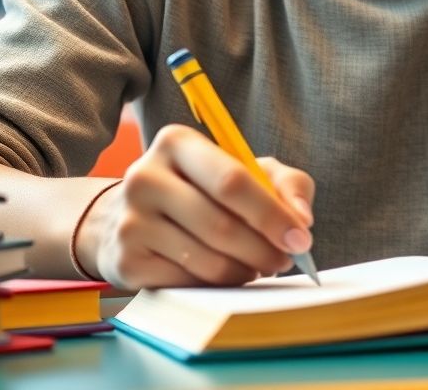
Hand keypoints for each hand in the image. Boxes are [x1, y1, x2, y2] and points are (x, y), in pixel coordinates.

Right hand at [76, 125, 314, 288]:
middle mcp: (145, 177)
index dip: (271, 214)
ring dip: (244, 270)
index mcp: (176, 142)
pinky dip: (216, 285)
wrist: (129, 216)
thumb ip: (285, 183)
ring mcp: (130, 221)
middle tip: (284, 259)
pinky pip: (186, 284)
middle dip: (263, 249)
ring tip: (257, 265)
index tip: (301, 239)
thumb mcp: (244, 170)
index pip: (232, 181)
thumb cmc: (201, 189)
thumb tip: (301, 219)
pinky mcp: (125, 262)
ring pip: (206, 260)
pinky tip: (225, 274)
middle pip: (221, 225)